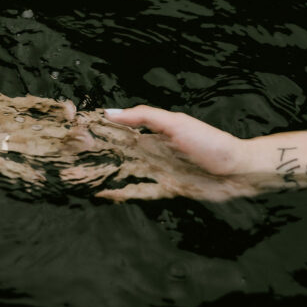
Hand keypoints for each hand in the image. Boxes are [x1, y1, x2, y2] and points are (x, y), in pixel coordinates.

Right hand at [0, 88, 92, 182]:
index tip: (76, 112)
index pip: (27, 105)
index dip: (52, 109)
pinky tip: (39, 178)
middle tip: (89, 137)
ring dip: (51, 152)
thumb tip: (7, 111)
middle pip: (32, 125)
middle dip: (62, 132)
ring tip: (75, 157)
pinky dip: (21, 172)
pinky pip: (0, 166)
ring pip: (23, 145)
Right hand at [91, 105, 254, 200]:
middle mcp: (152, 151)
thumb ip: (144, 116)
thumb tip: (110, 113)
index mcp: (153, 132)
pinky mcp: (167, 190)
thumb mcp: (175, 123)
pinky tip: (105, 193)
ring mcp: (159, 172)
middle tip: (68, 158)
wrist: (239, 171)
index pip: (121, 129)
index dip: (101, 130)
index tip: (75, 131)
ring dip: (104, 174)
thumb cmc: (209, 142)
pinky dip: (122, 192)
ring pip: (125, 172)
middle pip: (119, 153)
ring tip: (79, 176)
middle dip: (96, 154)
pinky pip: (140, 191)